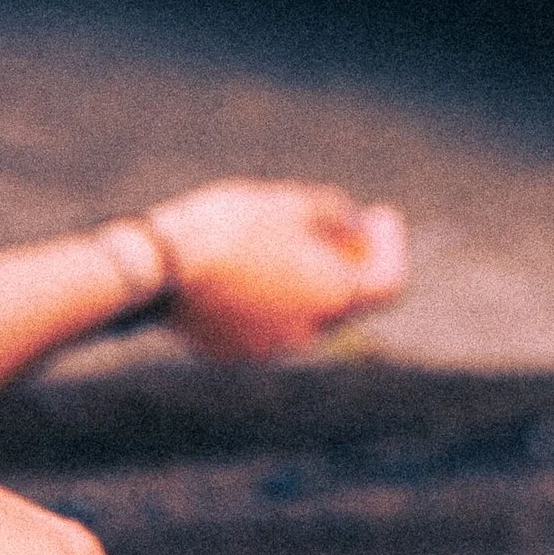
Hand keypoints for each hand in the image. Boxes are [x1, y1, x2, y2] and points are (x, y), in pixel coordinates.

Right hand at [144, 180, 407, 360]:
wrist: (161, 267)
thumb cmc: (231, 228)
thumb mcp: (291, 202)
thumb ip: (336, 213)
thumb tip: (353, 222)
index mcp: (336, 297)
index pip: (390, 283)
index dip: (392, 246)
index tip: (380, 217)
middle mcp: (311, 334)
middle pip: (345, 299)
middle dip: (347, 260)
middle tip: (336, 225)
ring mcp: (270, 349)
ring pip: (302, 313)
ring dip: (303, 281)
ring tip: (281, 243)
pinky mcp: (232, 352)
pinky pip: (263, 324)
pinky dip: (266, 298)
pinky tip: (243, 267)